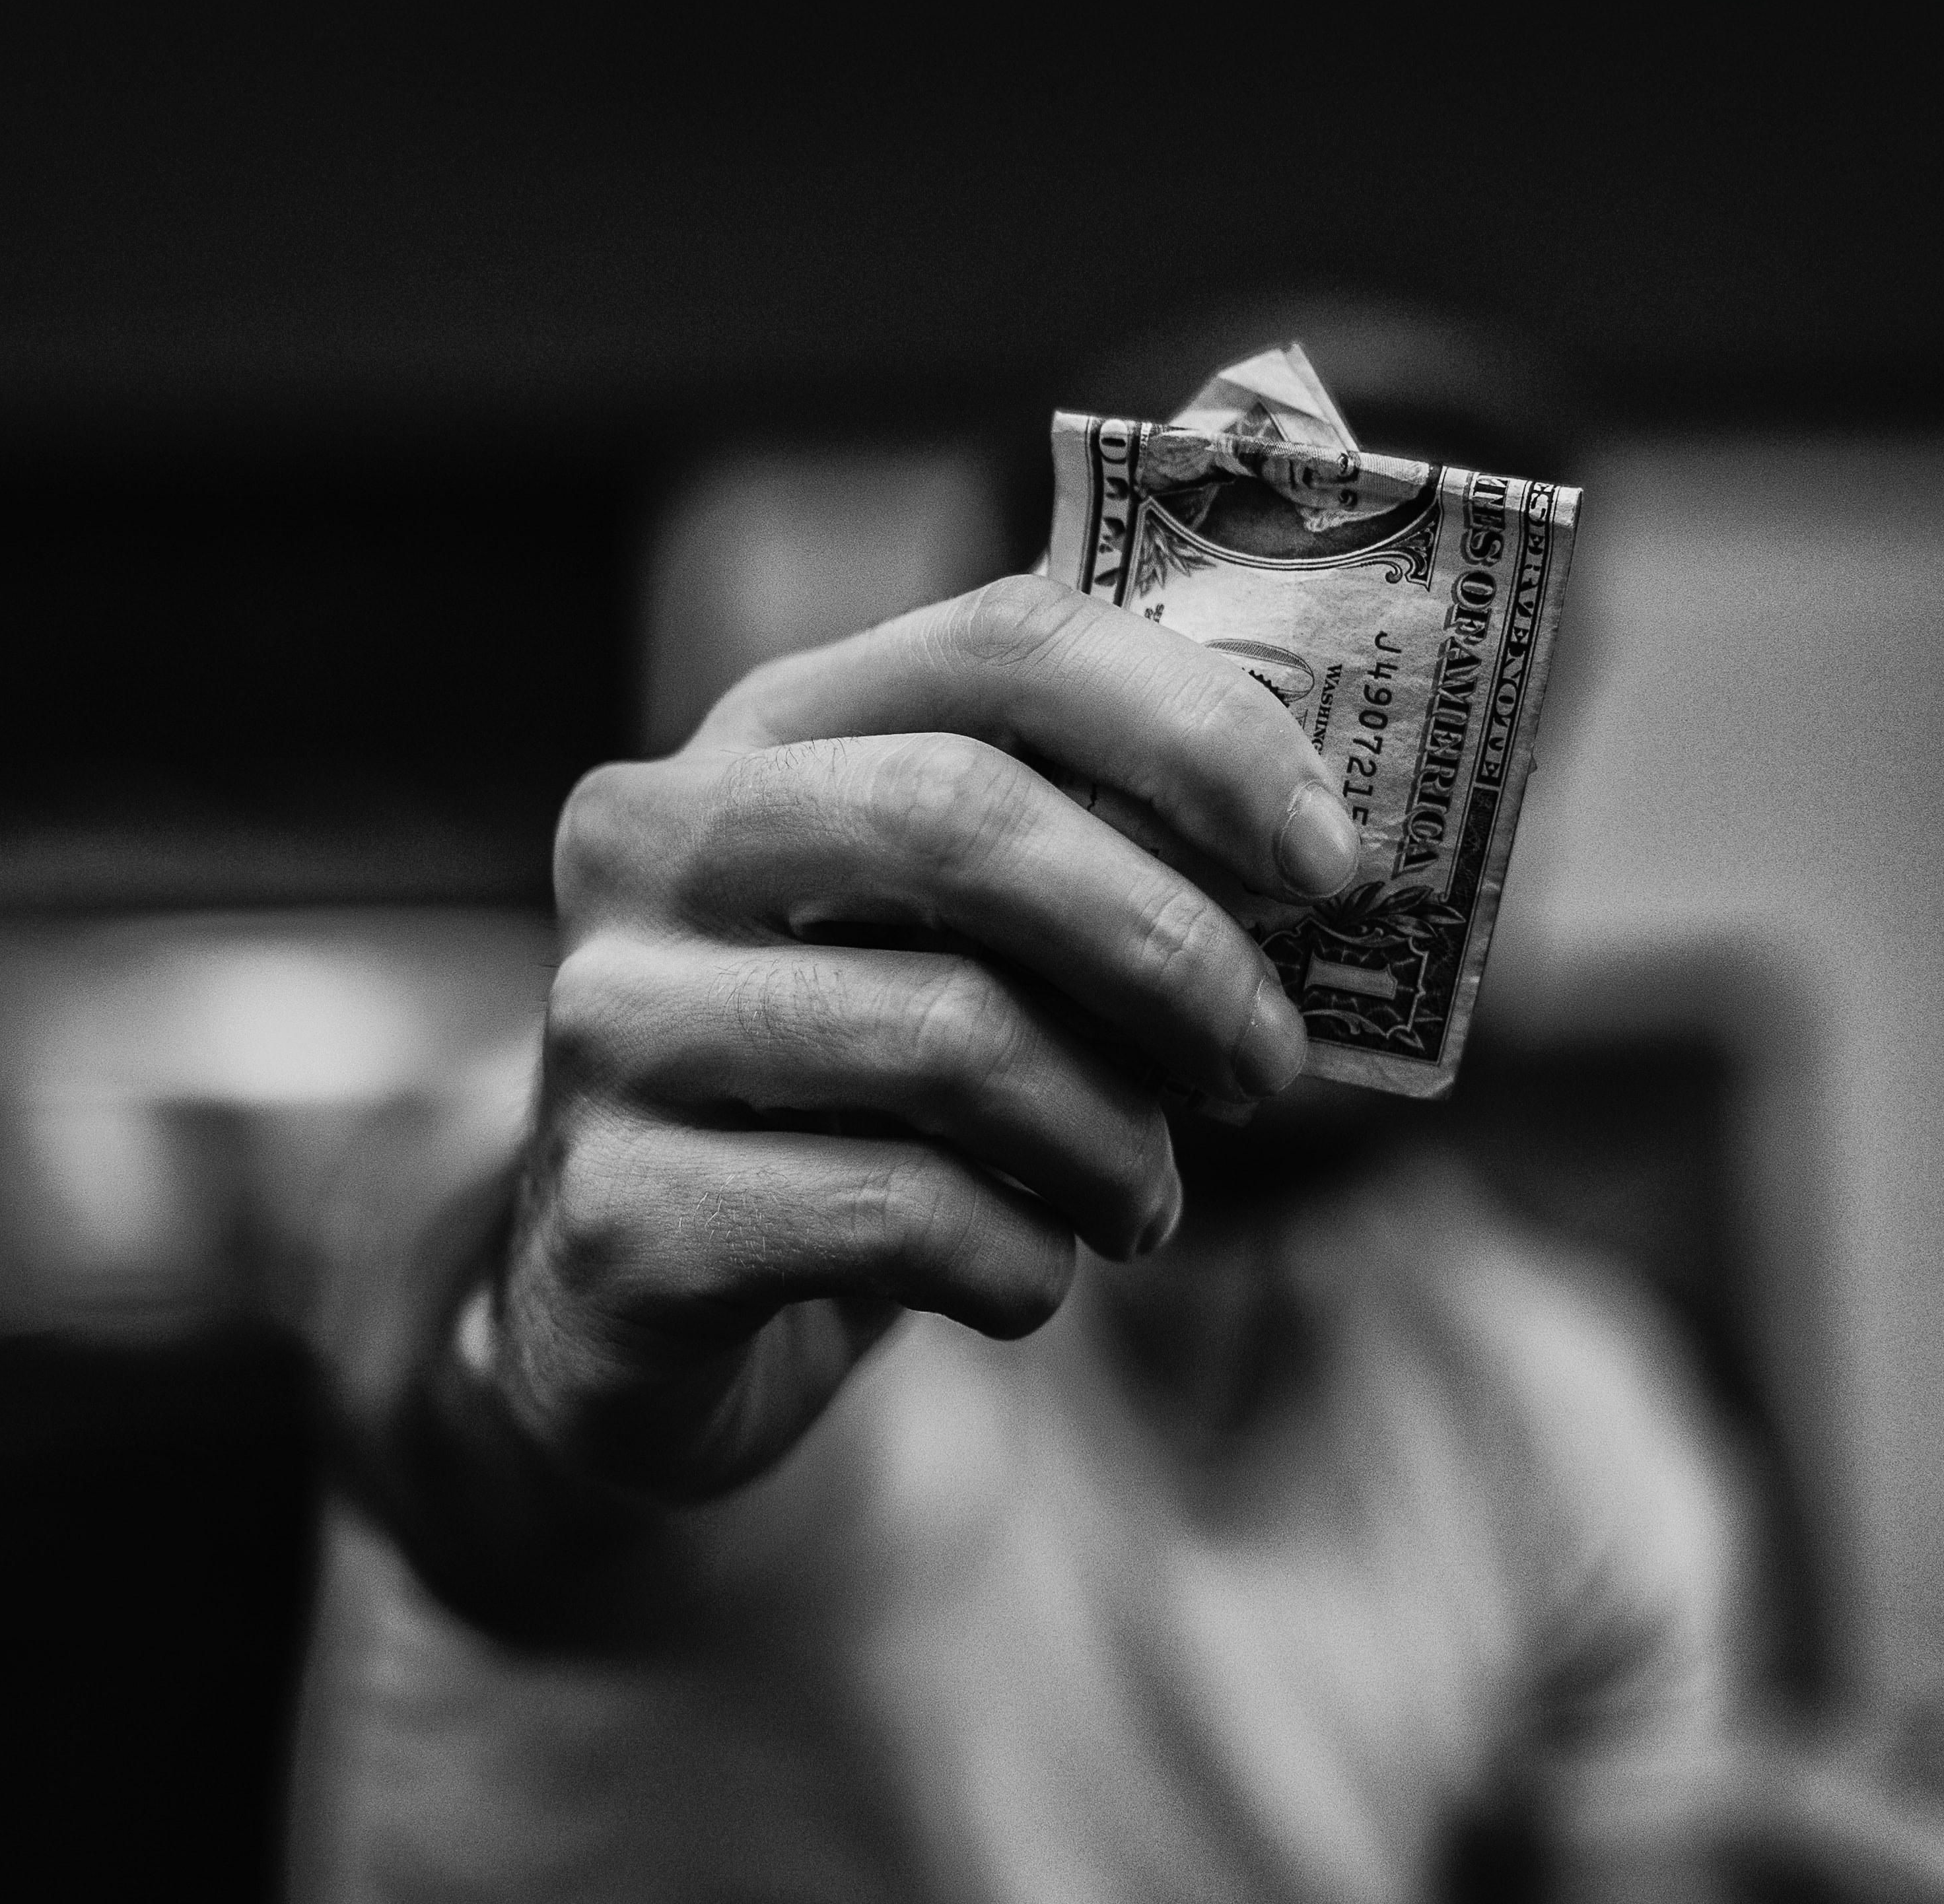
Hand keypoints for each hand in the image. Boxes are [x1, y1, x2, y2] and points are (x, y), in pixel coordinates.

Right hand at [478, 575, 1362, 1505]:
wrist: (627, 1301)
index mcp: (762, 728)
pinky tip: (1028, 1274)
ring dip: (1115, 1142)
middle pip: (965, 820)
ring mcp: (609, 1024)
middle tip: (1264, 1064)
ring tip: (1143, 1199)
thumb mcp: (949, 943)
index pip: (1002, 642)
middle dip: (1173, 951)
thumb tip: (1330, 857)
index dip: (1197, 731)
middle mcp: (654, 841)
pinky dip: (1025, 1265)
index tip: (1334, 862)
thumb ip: (1092, 860)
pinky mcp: (621, 1215)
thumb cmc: (849, 1089)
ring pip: (952, 1039)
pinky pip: (903, 1218)